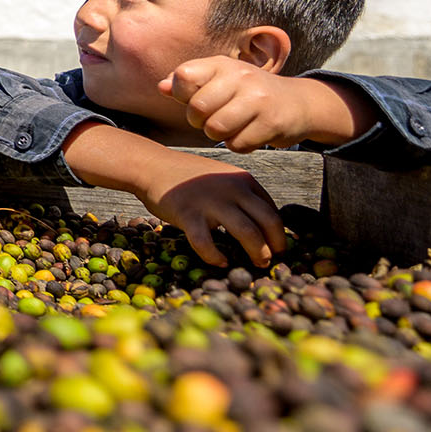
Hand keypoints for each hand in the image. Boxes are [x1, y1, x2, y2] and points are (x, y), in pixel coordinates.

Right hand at [136, 162, 286, 265]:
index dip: (279, 234)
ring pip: (247, 233)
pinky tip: (219, 262)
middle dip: (274, 246)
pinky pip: (207, 243)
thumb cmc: (187, 177)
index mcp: (243, 180)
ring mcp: (211, 202)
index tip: (276, 248)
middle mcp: (232, 189)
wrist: (151, 166)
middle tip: (270, 260)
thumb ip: (241, 195)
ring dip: (257, 253)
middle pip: (267, 222)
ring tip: (255, 264)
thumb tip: (261, 226)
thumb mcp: (222, 178)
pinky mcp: (188, 214)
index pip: (272, 211)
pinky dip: (215, 257)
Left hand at [162, 58, 364, 151]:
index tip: (196, 99)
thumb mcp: (219, 80)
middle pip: (196, 109)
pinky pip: (238, 144)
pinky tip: (250, 133)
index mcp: (222, 64)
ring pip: (215, 129)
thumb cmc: (248, 93)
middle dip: (200, 122)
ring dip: (220, 135)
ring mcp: (258, 99)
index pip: (183, 77)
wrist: (299, 103)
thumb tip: (161, 87)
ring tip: (232, 127)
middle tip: (214, 119)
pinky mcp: (272, 122)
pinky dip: (240, 144)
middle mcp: (240, 77)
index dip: (182, 95)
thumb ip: (189, 84)